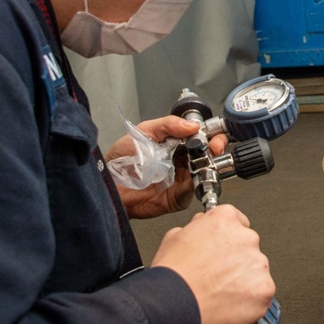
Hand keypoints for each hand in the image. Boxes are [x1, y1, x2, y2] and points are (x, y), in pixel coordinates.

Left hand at [105, 116, 228, 218]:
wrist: (108, 183)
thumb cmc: (120, 159)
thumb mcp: (144, 132)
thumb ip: (168, 125)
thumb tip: (192, 126)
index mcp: (176, 144)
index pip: (201, 137)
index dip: (211, 136)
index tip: (213, 136)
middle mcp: (182, 162)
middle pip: (208, 155)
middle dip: (215, 150)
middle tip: (214, 147)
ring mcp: (181, 180)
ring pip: (204, 173)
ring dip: (208, 166)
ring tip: (203, 160)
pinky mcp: (177, 198)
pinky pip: (192, 191)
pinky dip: (195, 184)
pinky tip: (191, 177)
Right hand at [151, 205, 273, 323]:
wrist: (174, 304)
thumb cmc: (173, 274)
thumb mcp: (174, 236)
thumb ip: (197, 227)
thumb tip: (202, 229)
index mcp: (226, 218)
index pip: (238, 222)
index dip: (227, 239)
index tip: (222, 250)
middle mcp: (247, 237)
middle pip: (248, 247)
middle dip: (236, 259)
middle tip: (217, 275)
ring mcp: (259, 263)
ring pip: (256, 271)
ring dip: (244, 279)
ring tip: (220, 291)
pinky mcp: (265, 289)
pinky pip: (261, 293)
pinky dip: (249, 300)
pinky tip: (229, 303)